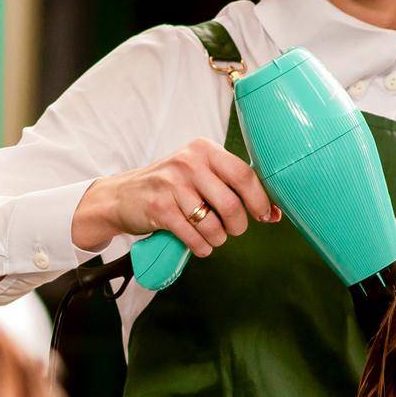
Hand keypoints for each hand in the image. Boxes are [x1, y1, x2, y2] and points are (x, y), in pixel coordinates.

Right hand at [70, 138, 280, 257]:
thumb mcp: (197, 172)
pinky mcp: (159, 208)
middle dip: (238, 226)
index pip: (245, 174)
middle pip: (232, 204)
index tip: (266, 216)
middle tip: (232, 230)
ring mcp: (172, 184)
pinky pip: (193, 237)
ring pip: (213, 225)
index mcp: (204, 149)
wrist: (122, 195)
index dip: (261, 200)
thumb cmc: (170, 187)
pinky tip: (199, 245)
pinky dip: (202, 247)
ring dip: (218, 239)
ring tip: (211, 237)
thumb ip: (230, 183)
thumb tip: (274, 210)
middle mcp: (189, 162)